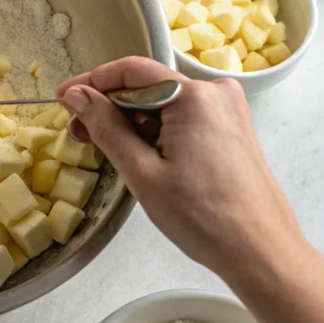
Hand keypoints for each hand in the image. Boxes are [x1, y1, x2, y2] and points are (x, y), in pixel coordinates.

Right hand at [56, 57, 304, 282]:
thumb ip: (106, 127)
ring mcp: (227, 110)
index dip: (91, 82)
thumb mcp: (141, 172)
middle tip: (78, 133)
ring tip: (107, 151)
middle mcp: (216, 93)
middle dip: (110, 107)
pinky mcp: (232, 128)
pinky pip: (183, 117)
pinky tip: (140, 156)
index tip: (62, 97)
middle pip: (148, 86)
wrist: (261, 252)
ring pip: (164, 103)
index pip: (132, 70)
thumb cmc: (202, 218)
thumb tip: (77, 96)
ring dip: (131, 121)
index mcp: (194, 97)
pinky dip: (156, 131)